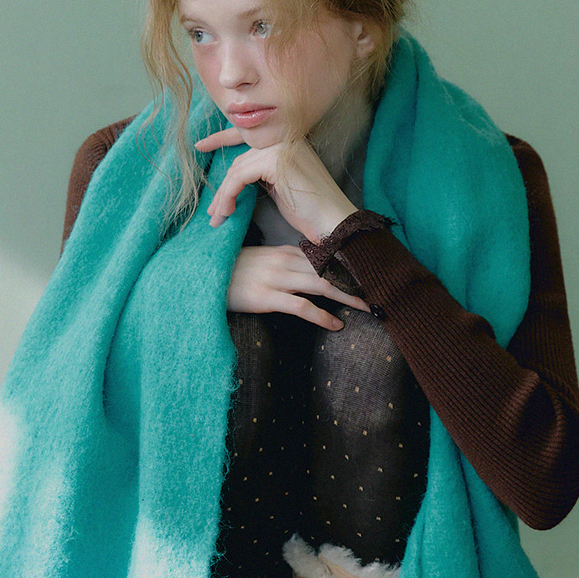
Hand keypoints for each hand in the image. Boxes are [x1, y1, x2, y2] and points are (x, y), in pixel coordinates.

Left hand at [195, 127, 357, 241]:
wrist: (333, 223)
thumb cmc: (309, 210)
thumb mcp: (281, 185)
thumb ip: (262, 171)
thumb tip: (233, 175)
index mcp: (288, 138)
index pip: (247, 134)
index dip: (221, 138)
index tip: (200, 146)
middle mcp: (284, 137)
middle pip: (239, 159)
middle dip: (223, 187)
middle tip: (213, 212)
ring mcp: (280, 146)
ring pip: (236, 169)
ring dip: (223, 196)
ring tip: (218, 218)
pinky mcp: (275, 161)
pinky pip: (239, 177)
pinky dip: (229, 196)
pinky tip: (228, 212)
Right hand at [226, 245, 370, 329]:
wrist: (199, 277)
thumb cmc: (228, 273)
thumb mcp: (258, 261)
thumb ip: (281, 263)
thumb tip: (304, 272)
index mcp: (283, 251)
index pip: (325, 256)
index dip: (349, 266)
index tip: (368, 275)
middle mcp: (284, 261)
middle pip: (330, 269)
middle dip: (356, 280)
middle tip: (379, 291)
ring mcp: (275, 278)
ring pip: (322, 285)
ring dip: (348, 296)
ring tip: (368, 307)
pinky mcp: (266, 297)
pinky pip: (301, 307)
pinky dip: (322, 316)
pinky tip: (336, 325)